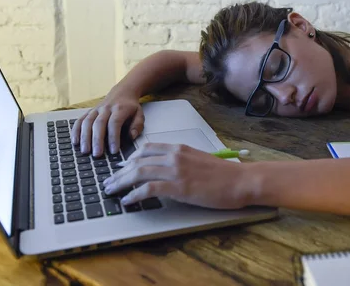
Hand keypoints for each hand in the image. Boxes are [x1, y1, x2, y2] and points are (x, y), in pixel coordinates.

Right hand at [70, 85, 143, 156]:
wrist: (122, 92)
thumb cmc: (130, 107)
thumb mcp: (140, 114)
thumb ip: (137, 126)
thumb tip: (131, 137)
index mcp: (120, 109)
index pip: (114, 123)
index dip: (113, 137)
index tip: (114, 151)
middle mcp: (106, 108)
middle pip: (99, 123)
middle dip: (97, 140)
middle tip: (97, 154)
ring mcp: (96, 109)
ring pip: (87, 122)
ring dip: (84, 137)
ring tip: (85, 151)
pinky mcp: (89, 111)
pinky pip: (80, 120)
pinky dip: (76, 131)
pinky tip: (75, 142)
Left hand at [103, 143, 251, 208]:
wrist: (241, 180)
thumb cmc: (224, 174)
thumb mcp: (199, 160)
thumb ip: (181, 162)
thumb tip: (166, 171)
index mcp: (179, 148)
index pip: (147, 148)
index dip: (130, 158)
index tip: (121, 168)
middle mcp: (175, 155)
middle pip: (137, 160)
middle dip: (119, 172)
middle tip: (108, 182)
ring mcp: (176, 170)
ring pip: (138, 173)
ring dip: (120, 183)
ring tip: (111, 191)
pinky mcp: (179, 187)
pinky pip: (148, 189)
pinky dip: (134, 195)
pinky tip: (127, 201)